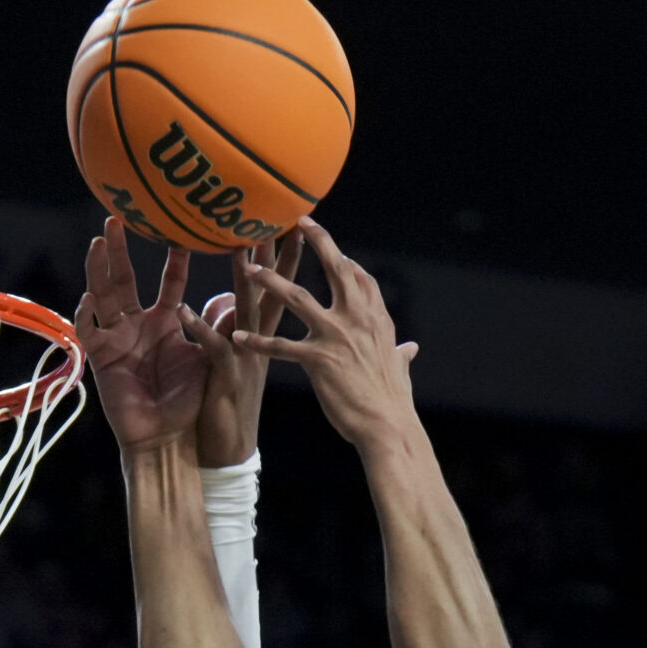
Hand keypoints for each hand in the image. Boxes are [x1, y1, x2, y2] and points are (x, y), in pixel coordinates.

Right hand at [76, 218, 205, 451]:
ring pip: (103, 295)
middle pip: (125, 279)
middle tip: (116, 217)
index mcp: (165, 322)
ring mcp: (116, 339)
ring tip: (99, 241)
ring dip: (99, 269)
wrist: (168, 439)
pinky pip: (88, 333)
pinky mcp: (101, 359)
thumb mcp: (208, 356)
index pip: (169, 281)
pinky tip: (87, 298)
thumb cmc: (189, 402)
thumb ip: (220, 326)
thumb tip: (239, 293)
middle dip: (119, 250)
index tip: (182, 230)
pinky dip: (86, 316)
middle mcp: (137, 325)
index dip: (175, 257)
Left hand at [181, 231, 303, 469]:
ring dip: (245, 279)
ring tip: (237, 248)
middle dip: (277, 253)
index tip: (296, 223)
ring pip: (251, 312)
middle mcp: (265, 344)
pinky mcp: (232, 379)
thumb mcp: (249, 368)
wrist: (236, 457)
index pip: (287, 290)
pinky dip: (201, 330)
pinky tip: (186, 310)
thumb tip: (234, 304)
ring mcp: (252, 360)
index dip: (290, 257)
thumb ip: (247, 335)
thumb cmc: (243, 415)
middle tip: (279, 217)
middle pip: (276, 290)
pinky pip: (216, 350)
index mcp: (273, 341)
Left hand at [234, 220, 418, 450]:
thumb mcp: (399, 369)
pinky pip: (280, 346)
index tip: (330, 246)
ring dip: (271, 281)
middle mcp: (358, 320)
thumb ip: (400, 354)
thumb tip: (410, 349)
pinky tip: (236, 336)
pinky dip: (257, 341)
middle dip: (317, 241)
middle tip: (298, 221)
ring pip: (298, 299)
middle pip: (336, 269)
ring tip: (249, 268)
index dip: (344, 259)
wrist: (388, 426)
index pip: (360, 277)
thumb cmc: (393, 402)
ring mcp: (337, 336)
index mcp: (376, 319)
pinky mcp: (319, 359)